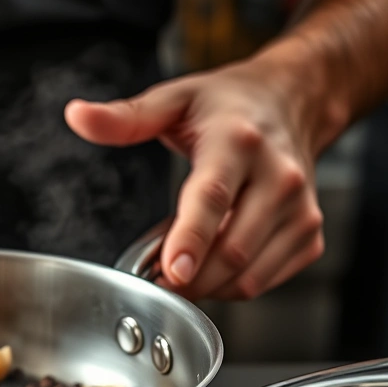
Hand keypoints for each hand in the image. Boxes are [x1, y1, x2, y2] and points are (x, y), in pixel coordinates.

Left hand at [64, 56, 336, 300]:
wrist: (291, 101)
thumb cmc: (227, 105)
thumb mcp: (172, 100)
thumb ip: (124, 118)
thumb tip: (77, 116)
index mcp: (238, 141)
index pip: (213, 198)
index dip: (190, 240)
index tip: (170, 271)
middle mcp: (278, 176)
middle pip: (232, 248)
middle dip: (188, 277)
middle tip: (154, 274)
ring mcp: (300, 208)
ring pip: (249, 274)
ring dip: (207, 286)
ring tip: (181, 265)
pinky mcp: (310, 233)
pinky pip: (264, 280)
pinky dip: (231, 285)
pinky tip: (212, 263)